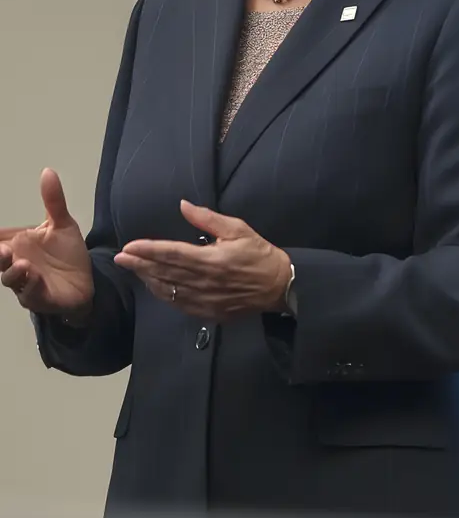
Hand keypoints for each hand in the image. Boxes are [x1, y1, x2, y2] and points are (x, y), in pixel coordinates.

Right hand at [0, 168, 93, 321]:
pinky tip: (36, 277)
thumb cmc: (67, 255)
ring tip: (23, 264)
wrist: (87, 282)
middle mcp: (16, 264)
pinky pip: (30, 295)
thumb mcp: (62, 224)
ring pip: (10, 279)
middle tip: (1, 249)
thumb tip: (47, 170)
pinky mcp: (39, 299)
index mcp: (18, 245)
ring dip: (14, 272)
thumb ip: (53, 201)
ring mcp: (25, 283)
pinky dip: (31, 287)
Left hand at [114, 200, 291, 319]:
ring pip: (169, 290)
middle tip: (120, 258)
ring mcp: (205, 300)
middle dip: (139, 264)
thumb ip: (208, 219)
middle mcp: (204, 282)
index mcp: (211, 260)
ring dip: (148, 280)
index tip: (129, 246)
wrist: (279, 287)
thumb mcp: (238, 229)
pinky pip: (179, 305)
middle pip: (164, 273)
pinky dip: (164, 295)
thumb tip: (183, 206)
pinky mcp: (208, 312)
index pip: (171, 254)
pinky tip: (155, 286)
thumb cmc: (259, 254)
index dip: (148, 250)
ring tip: (133, 270)